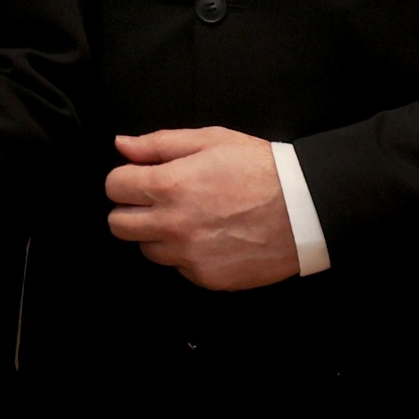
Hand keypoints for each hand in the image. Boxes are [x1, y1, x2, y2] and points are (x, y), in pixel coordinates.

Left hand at [104, 127, 298, 290]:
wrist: (304, 210)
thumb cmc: (260, 170)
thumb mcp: (210, 140)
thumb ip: (158, 144)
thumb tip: (122, 145)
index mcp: (169, 185)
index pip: (113, 187)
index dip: (124, 179)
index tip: (138, 178)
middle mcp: (173, 224)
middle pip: (118, 225)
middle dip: (130, 210)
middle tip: (155, 201)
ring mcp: (190, 255)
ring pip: (147, 249)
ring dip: (157, 235)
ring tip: (187, 219)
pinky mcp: (208, 278)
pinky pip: (178, 268)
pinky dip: (186, 255)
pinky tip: (208, 238)